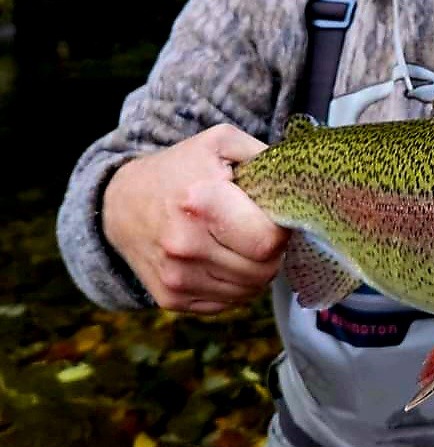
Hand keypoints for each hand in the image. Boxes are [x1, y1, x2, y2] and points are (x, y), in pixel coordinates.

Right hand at [103, 125, 288, 313]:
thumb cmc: (181, 170)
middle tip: (257, 230)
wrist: (121, 203)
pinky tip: (222, 259)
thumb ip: (264, 156)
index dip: (280, 230)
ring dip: (255, 270)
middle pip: (264, 270)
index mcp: (200, 203)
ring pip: (249, 291)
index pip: (269, 242)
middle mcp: (185, 245)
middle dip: (271, 252)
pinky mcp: (171, 298)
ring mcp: (176, 277)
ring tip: (240, 242)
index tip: (270, 216)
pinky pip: (227, 303)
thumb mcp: (220, 143)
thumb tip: (300, 183)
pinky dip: (234, 285)